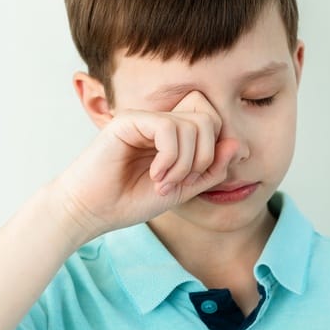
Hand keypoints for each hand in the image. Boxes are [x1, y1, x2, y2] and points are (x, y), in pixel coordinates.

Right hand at [52, 90, 238, 238]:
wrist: (91, 211)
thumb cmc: (130, 201)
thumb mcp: (183, 190)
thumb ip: (211, 170)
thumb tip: (237, 145)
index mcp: (174, 135)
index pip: (214, 124)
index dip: (215, 153)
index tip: (194, 181)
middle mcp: (161, 121)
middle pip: (209, 120)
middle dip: (204, 157)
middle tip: (181, 181)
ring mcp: (145, 118)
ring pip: (192, 125)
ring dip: (184, 163)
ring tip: (163, 182)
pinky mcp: (129, 120)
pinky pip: (168, 127)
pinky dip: (169, 157)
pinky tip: (154, 174)